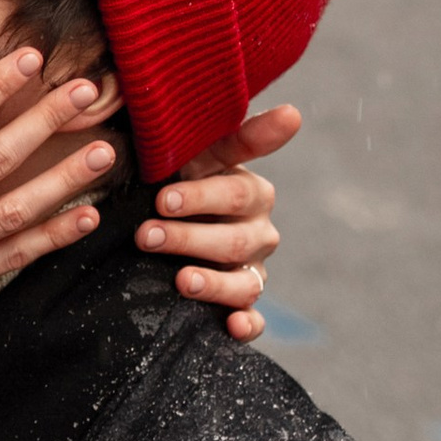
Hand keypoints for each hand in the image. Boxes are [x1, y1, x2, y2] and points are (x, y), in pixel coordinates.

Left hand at [135, 99, 298, 343]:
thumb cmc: (181, 179)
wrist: (163, 219)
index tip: (163, 199)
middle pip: (234, 241)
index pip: (234, 193)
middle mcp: (259, 233)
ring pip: (245, 284)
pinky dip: (247, 326)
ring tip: (180, 281)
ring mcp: (253, 271)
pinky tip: (232, 326)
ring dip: (212, 284)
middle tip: (146, 234)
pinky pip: (254, 320)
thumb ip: (237, 136)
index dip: (200, 197)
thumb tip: (294, 114)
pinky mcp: (243, 305)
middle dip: (188, 238)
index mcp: (252, 193)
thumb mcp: (198, 153)